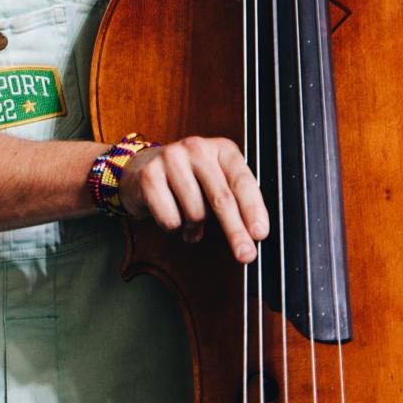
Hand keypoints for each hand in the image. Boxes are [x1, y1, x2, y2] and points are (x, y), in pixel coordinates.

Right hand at [119, 135, 270, 262]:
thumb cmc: (190, 180)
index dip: (253, 209)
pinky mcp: (149, 176)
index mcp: (222, 149)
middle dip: (235, 231)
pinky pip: (170, 218)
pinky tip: (173, 215)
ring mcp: (171, 159)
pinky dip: (175, 227)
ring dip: (196, 227)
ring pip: (195, 212)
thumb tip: (254, 234)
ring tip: (192, 222)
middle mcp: (197, 148)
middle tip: (245, 254)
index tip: (260, 234)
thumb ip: (237, 200)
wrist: (142, 168)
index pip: (242, 181)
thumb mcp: (218, 181)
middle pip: (221, 198)